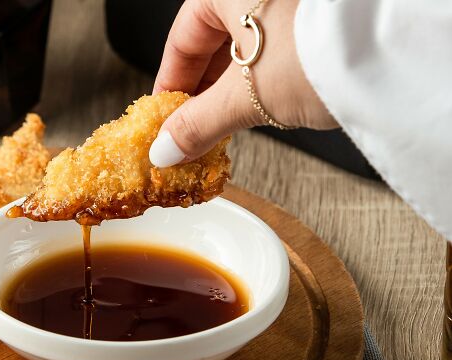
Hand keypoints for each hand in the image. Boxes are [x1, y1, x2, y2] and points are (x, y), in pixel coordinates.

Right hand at [149, 0, 336, 166]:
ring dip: (229, 90)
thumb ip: (197, 123)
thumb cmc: (316, 52)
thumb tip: (166, 148)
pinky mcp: (313, 24)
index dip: (169, 86)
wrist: (392, 52)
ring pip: (243, 49)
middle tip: (192, 130)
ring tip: (225, 125)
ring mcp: (287, 5)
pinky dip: (259, 80)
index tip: (164, 119)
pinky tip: (258, 105)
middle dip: (200, 93)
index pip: (181, 40)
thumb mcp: (243, 96)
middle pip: (212, 44)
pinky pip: (272, 50)